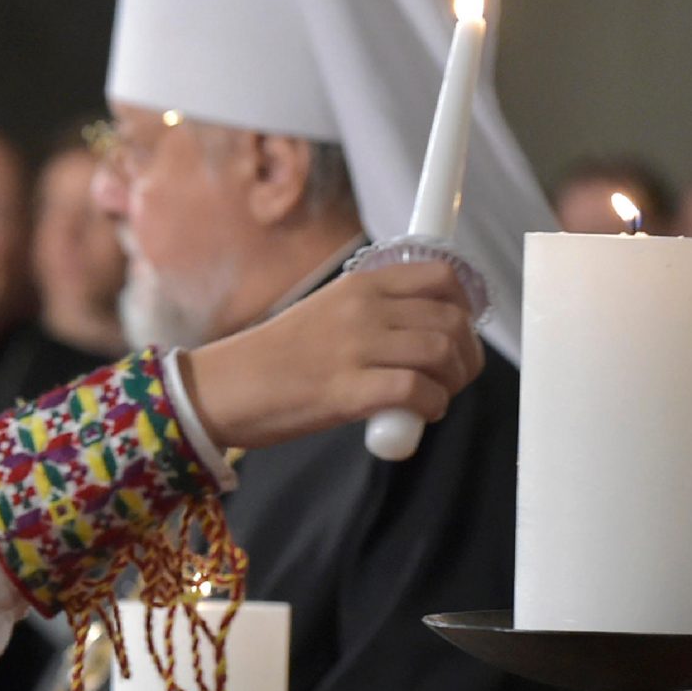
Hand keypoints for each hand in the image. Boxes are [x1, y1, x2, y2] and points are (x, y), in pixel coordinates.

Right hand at [178, 261, 483, 452]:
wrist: (225, 389)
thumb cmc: (276, 360)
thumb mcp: (327, 314)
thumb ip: (375, 316)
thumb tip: (431, 337)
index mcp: (359, 284)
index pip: (442, 276)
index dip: (466, 307)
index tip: (460, 332)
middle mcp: (362, 308)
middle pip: (451, 319)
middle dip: (465, 354)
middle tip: (452, 377)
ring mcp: (355, 347)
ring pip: (441, 352)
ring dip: (452, 381)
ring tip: (435, 396)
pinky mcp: (347, 390)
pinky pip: (417, 391)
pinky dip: (431, 406)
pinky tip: (418, 414)